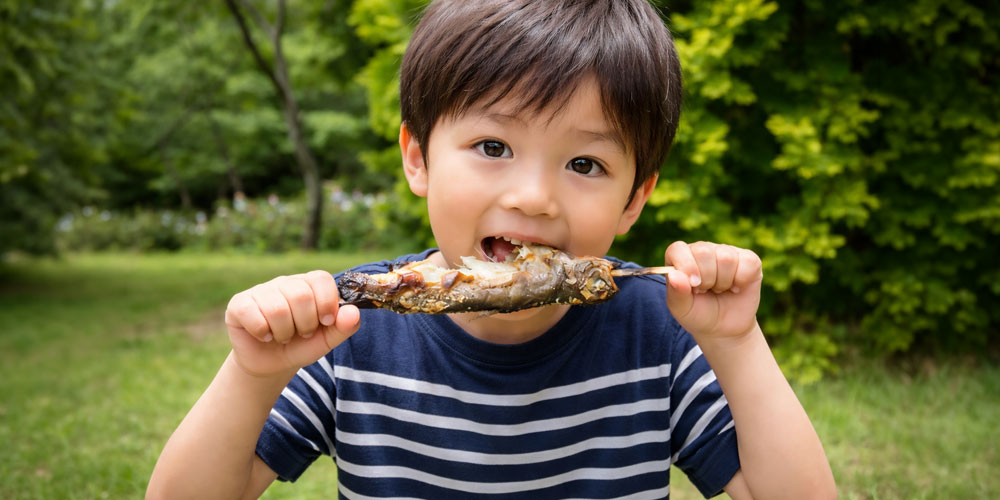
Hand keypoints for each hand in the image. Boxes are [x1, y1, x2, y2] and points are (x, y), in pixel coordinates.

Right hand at [224, 270, 359, 376]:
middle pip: (301, 295)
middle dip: (305, 324)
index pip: (321, 279)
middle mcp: (284, 282)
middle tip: (301, 333)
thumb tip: (353, 312)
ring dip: (284, 332)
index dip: (326, 303)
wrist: (271, 364)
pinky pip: (253, 314)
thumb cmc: (301, 346)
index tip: (324, 323)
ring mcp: (260, 291)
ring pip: (277, 308)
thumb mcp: (327, 340)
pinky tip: (264, 335)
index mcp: (308, 284)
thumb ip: (344, 326)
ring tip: (283, 336)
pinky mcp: (239, 304)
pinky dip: (263, 332)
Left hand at [664, 241, 762, 341]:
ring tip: (719, 290)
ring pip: (726, 257)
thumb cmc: (698, 314)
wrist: (724, 328)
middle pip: (703, 252)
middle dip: (706, 279)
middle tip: (706, 290)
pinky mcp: (748, 259)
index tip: (693, 286)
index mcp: (680, 258)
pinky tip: (736, 287)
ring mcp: (726, 252)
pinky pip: (747, 262)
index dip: (686, 266)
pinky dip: (741, 281)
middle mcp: (702, 250)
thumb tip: (674, 275)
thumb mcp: (682, 309)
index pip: (678, 249)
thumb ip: (676, 292)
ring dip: (723, 282)